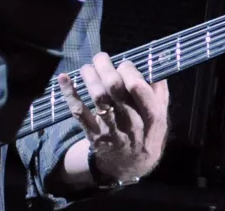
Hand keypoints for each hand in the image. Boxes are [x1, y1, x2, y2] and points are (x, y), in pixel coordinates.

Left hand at [58, 53, 168, 180]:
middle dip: (106, 67)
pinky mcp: (93, 134)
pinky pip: (80, 112)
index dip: (130, 71)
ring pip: (98, 97)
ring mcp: (111, 130)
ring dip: (90, 76)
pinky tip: (64, 78)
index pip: (140, 90)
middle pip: (116, 89)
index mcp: (153, 118)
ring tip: (87, 67)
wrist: (128, 167)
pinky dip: (70, 93)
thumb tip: (153, 65)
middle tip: (101, 58)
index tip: (124, 64)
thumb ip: (159, 95)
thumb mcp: (160, 120)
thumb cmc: (145, 136)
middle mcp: (132, 124)